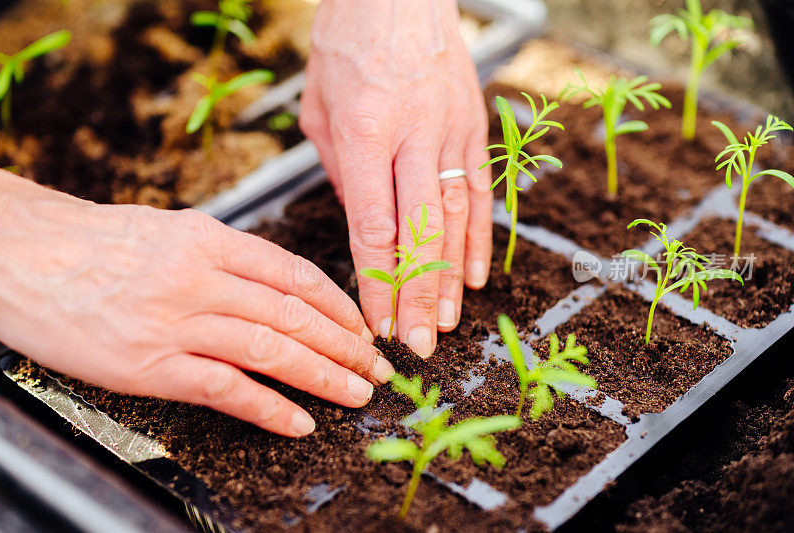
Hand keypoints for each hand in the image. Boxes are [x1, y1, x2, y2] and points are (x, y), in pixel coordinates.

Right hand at [0, 169, 393, 436]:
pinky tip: (297, 421)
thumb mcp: (172, 231)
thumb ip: (228, 256)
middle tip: (373, 367)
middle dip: (344, 345)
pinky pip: (226, 389)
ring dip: (322, 376)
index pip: (295, 273)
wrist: (24, 256)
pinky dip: (269, 408)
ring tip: (354, 393)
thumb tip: (281, 287)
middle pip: (294, 314)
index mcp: (210, 239)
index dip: (338, 305)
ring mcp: (177, 321)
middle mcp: (200, 277)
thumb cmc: (96, 244)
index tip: (361, 326)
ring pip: (270, 350)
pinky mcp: (151, 365)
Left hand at [299, 0, 492, 357]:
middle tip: (416, 343)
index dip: (376, 282)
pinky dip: (478, 238)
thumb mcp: (319, 105)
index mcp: (366, 132)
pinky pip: (479, 192)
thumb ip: (339, 170)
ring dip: (450, 276)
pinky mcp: (473, 127)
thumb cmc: (348, 41)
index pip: (373, 226)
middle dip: (417, 295)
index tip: (375, 322)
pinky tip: (475, 275)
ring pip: (453, 219)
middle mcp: (414, 136)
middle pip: (419, 233)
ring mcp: (451, 131)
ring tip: (446, 321)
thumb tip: (362, 224)